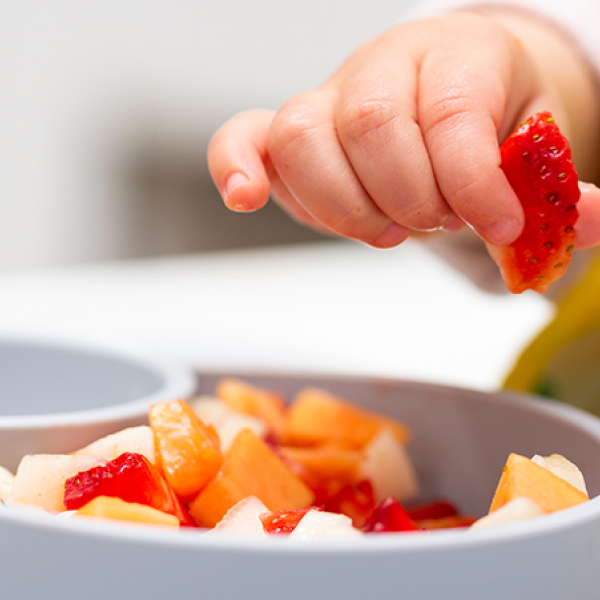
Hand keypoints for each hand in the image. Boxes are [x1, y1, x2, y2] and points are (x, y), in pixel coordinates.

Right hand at [208, 11, 599, 249]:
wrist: (447, 100)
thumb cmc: (487, 123)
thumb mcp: (538, 151)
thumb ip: (558, 189)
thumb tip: (587, 223)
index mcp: (457, 52)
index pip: (451, 111)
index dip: (473, 181)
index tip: (500, 227)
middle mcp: (382, 63)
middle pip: (372, 124)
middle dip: (410, 195)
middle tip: (439, 220)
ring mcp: (327, 97)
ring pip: (303, 137)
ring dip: (346, 206)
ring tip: (388, 229)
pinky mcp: (289, 133)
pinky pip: (244, 137)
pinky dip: (235, 166)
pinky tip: (246, 196)